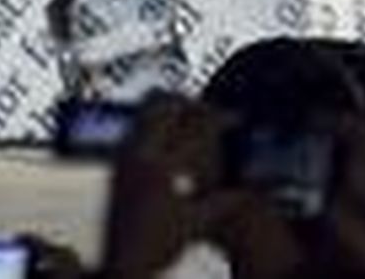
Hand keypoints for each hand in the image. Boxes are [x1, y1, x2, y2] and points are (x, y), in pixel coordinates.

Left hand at [100, 95, 302, 278]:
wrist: (121, 265)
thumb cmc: (159, 248)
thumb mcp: (195, 224)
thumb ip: (224, 202)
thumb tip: (249, 187)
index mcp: (163, 168)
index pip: (195, 126)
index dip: (220, 117)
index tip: (236, 118)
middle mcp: (139, 154)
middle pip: (165, 102)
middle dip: (191, 102)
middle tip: (211, 112)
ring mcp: (124, 153)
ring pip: (146, 107)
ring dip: (171, 107)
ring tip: (192, 120)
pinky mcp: (116, 159)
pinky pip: (136, 123)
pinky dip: (156, 121)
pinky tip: (171, 139)